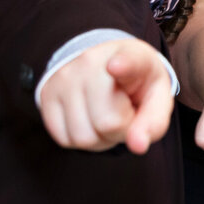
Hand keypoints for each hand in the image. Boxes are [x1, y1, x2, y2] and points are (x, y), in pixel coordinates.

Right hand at [40, 39, 174, 154]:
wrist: (107, 62)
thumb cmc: (136, 84)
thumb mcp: (157, 99)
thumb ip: (153, 123)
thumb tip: (137, 146)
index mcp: (132, 57)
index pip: (127, 61)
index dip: (123, 65)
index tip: (115, 66)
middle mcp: (92, 61)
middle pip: (107, 123)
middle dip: (120, 130)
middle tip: (123, 114)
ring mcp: (65, 76)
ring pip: (83, 137)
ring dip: (99, 139)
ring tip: (106, 116)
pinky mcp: (46, 93)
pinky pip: (63, 139)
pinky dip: (80, 139)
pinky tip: (89, 120)